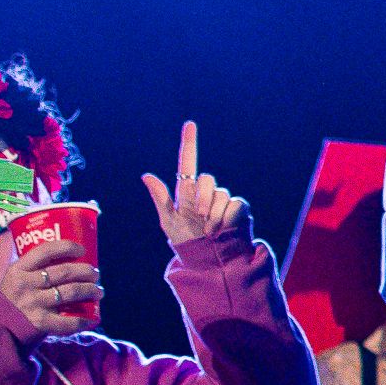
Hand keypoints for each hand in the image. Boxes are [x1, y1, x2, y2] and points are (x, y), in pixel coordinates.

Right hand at [1, 240, 103, 336]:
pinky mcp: (39, 322)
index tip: (82, 250)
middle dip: (87, 272)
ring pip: (71, 292)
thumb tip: (68, 258)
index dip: (68, 247)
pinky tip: (93, 319)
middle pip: (65, 272)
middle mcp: (25, 284)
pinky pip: (68, 321)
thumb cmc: (11, 300)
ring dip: (90, 291)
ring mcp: (32, 303)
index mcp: (18, 269)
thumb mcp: (14, 278)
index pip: (46, 250)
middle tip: (95, 275)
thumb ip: (33, 269)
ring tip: (98, 292)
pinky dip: (84, 320)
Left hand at [141, 122, 244, 248]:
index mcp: (187, 192)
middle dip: (201, 198)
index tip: (189, 124)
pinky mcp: (239, 208)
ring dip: (213, 214)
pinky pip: (234, 204)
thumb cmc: (187, 241)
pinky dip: (225, 218)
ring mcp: (224, 200)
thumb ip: (161, 198)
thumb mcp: (169, 222)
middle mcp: (206, 192)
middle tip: (198, 217)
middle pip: (206, 180)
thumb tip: (146, 176)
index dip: (189, 143)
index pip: (187, 162)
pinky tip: (221, 229)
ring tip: (209, 230)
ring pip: (220, 194)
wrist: (210, 259)